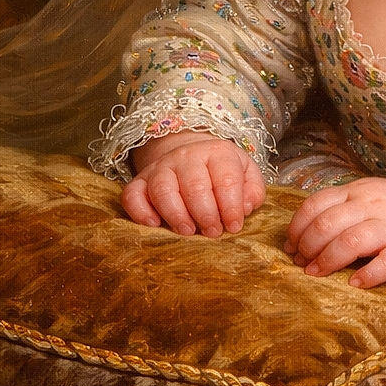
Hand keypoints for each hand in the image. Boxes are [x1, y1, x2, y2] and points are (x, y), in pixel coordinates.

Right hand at [122, 133, 265, 236]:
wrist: (189, 156)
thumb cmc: (221, 172)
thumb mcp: (245, 173)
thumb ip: (252, 190)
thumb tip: (245, 209)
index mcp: (217, 153)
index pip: (226, 178)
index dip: (231, 206)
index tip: (234, 226)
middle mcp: (187, 156)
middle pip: (195, 185)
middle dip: (206, 214)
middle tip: (213, 233)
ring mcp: (161, 168)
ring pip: (163, 190)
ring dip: (176, 215)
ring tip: (188, 232)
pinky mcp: (139, 182)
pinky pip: (132, 196)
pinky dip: (141, 212)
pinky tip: (155, 225)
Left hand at [283, 178, 385, 287]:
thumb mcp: (369, 200)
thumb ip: (340, 211)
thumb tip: (299, 238)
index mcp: (359, 191)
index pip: (317, 203)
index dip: (297, 227)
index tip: (290, 247)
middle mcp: (374, 204)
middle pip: (328, 223)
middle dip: (307, 246)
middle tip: (301, 265)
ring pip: (351, 240)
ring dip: (327, 260)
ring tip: (316, 275)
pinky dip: (367, 275)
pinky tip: (355, 284)